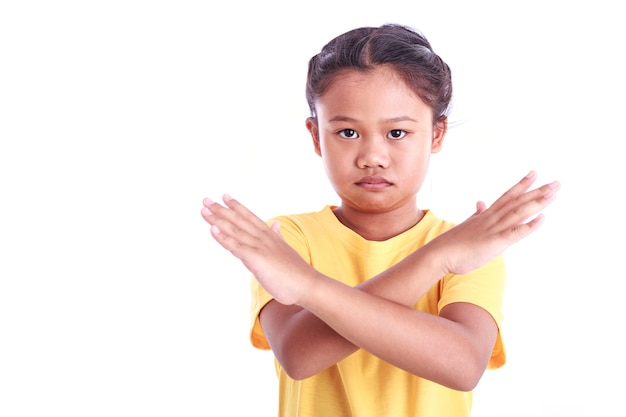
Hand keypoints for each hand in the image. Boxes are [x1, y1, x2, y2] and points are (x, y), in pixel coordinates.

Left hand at [200, 195, 316, 304]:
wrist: (308, 285)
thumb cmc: (296, 272)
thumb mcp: (285, 249)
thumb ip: (277, 236)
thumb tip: (275, 224)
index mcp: (270, 236)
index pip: (250, 217)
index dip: (237, 207)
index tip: (225, 196)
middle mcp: (264, 238)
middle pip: (239, 220)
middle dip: (221, 210)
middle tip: (205, 200)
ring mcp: (260, 247)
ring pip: (235, 230)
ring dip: (218, 219)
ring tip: (204, 209)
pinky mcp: (256, 259)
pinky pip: (236, 247)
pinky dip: (224, 237)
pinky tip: (212, 229)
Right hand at [427, 170, 559, 274]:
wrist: (440, 253)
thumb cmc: (454, 243)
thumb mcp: (468, 225)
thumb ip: (477, 214)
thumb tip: (481, 203)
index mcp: (487, 216)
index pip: (508, 196)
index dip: (522, 184)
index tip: (535, 173)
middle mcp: (492, 218)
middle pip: (518, 201)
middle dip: (538, 191)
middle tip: (557, 182)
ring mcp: (494, 229)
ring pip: (519, 212)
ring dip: (537, 202)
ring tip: (553, 193)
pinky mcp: (496, 242)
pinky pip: (515, 232)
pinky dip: (529, 225)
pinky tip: (542, 219)